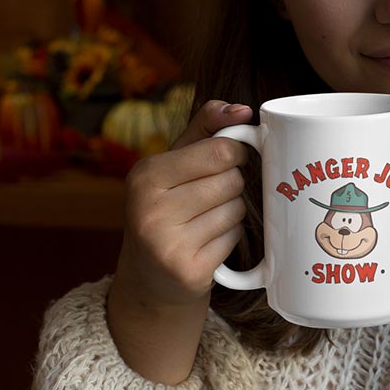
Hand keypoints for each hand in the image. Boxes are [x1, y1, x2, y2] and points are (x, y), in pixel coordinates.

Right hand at [114, 100, 252, 310]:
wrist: (149, 279)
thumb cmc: (168, 205)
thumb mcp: (175, 160)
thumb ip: (207, 126)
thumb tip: (243, 110)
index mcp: (146, 175)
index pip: (221, 150)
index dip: (235, 153)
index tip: (228, 160)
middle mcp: (150, 209)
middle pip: (232, 180)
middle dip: (232, 185)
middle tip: (210, 196)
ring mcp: (167, 245)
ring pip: (237, 209)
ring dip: (233, 212)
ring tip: (206, 220)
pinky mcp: (189, 271)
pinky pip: (235, 238)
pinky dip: (230, 237)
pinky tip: (208, 242)